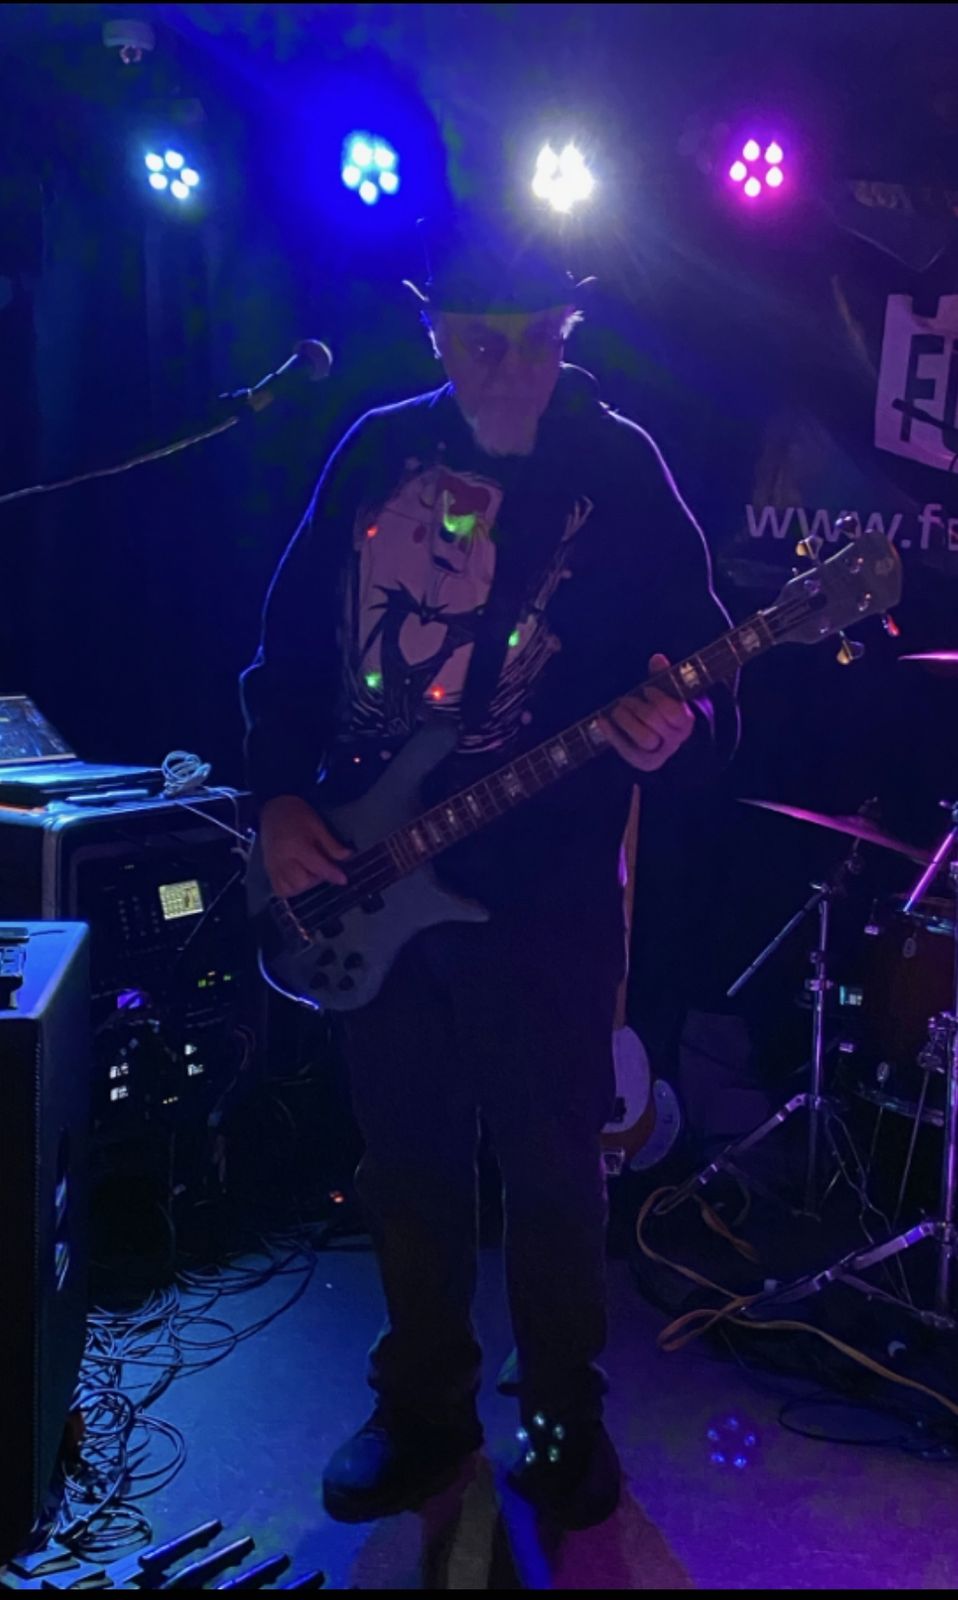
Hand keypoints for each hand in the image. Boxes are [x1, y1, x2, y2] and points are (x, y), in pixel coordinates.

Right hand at [259, 795, 351, 897]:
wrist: (273, 809)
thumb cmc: (297, 815)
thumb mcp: (317, 825)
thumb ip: (331, 844)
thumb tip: (347, 856)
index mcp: (297, 846)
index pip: (317, 866)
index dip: (332, 874)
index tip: (344, 880)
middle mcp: (283, 859)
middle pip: (302, 882)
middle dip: (316, 878)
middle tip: (320, 866)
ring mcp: (273, 866)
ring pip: (290, 889)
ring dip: (303, 885)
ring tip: (308, 871)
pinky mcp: (268, 869)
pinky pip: (279, 889)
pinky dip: (290, 889)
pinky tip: (297, 878)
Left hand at [598, 653, 694, 772]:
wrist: (661, 740)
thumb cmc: (660, 710)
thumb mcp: (664, 692)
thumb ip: (662, 676)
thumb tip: (657, 658)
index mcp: (685, 721)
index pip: (675, 712)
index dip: (659, 699)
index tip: (646, 689)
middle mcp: (676, 740)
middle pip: (656, 724)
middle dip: (638, 708)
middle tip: (625, 700)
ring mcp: (660, 753)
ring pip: (645, 739)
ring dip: (627, 721)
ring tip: (618, 710)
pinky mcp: (643, 762)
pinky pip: (627, 751)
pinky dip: (613, 735)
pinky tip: (602, 721)